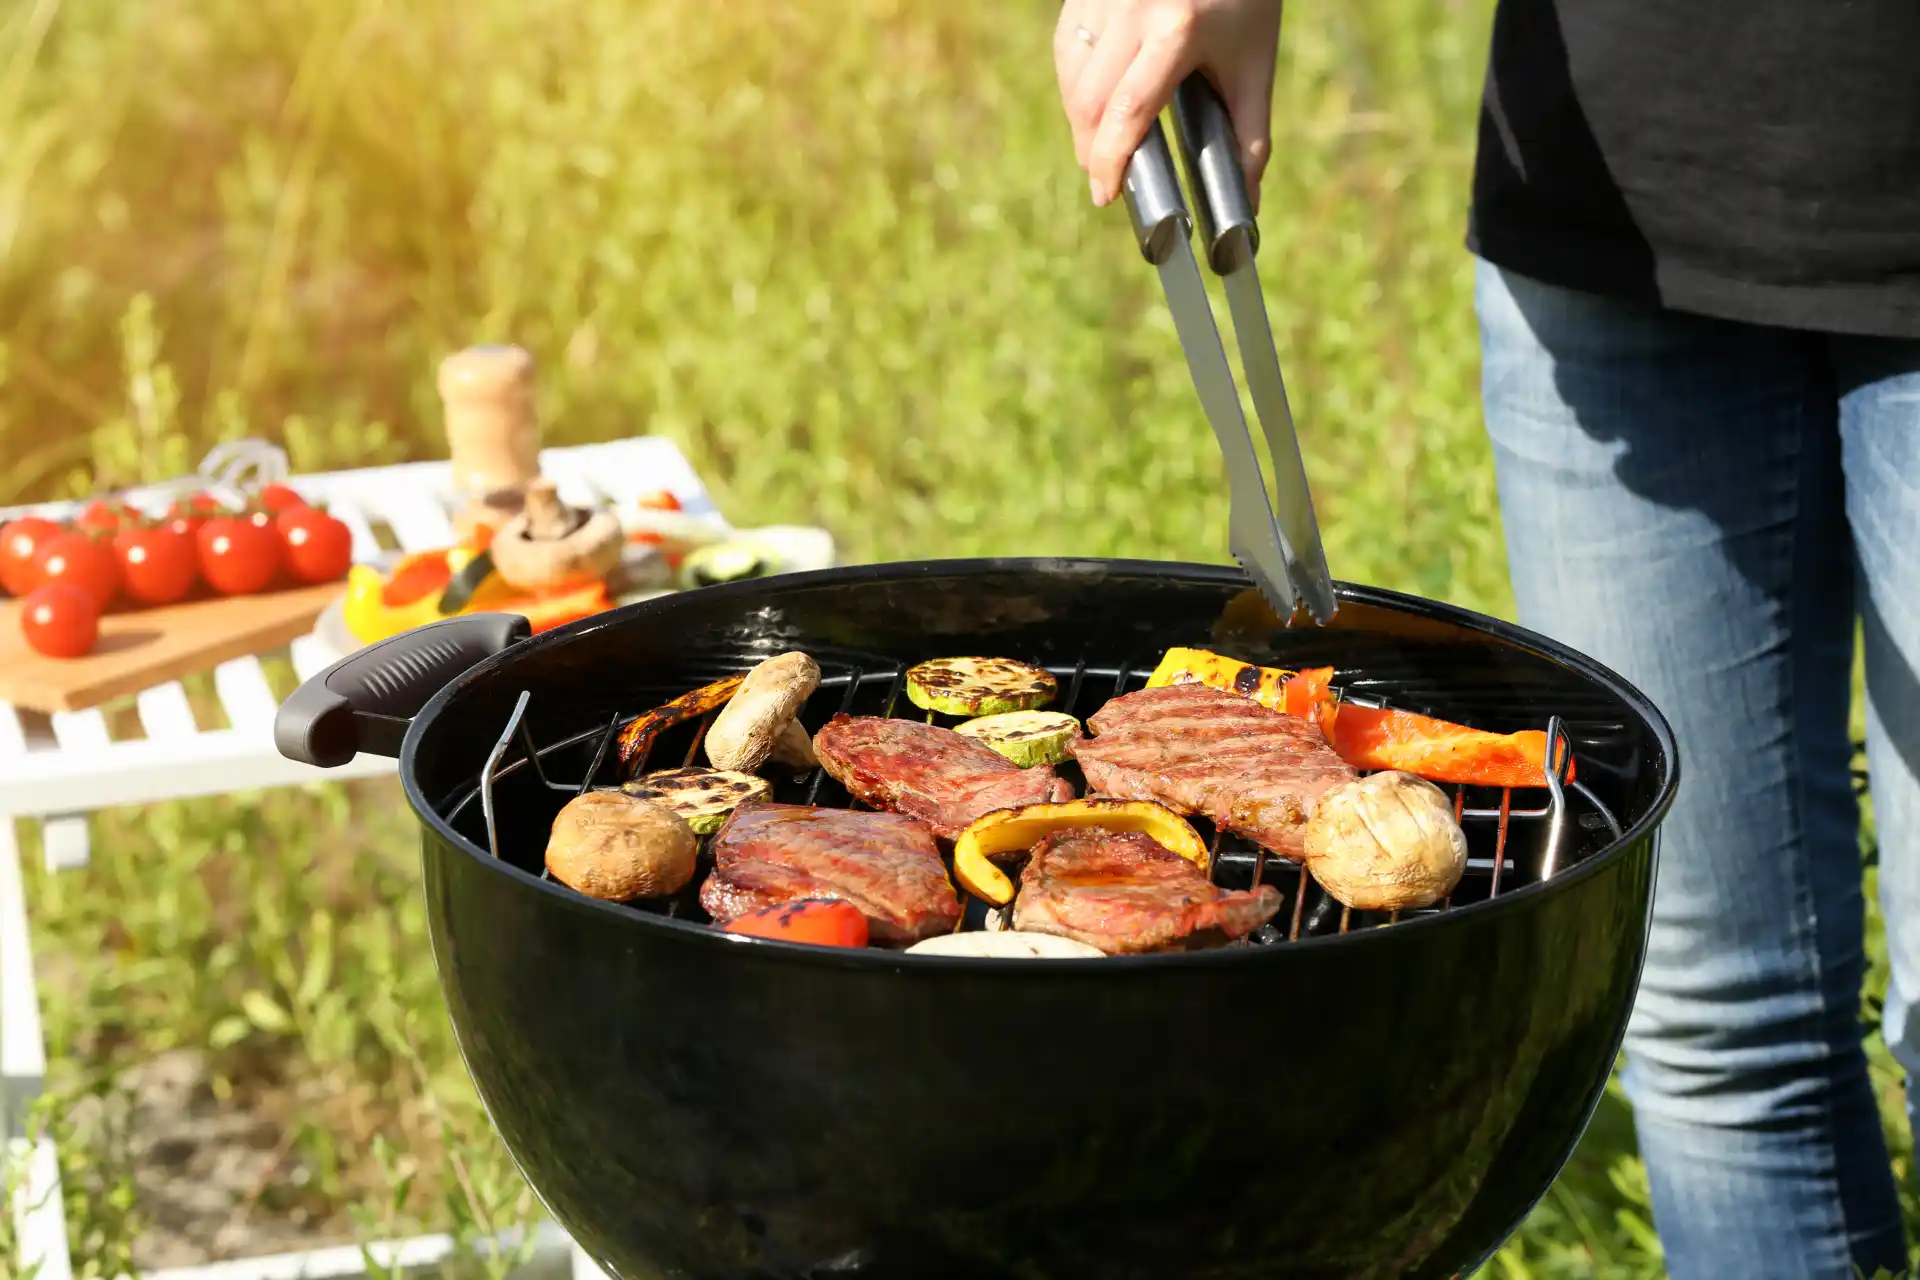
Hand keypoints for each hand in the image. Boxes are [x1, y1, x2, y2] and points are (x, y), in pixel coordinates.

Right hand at [1053, 0, 1283, 209]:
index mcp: (1177, 29)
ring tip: (1103, 142)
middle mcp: (1132, 8)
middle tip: (1105, 178)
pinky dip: (1076, 83)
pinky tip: (1096, 100)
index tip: (1105, 194)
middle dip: (1090, 149)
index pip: (1128, 110)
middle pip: (1088, 100)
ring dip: (1081, 119)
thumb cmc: (1245, 1)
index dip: (1109, 160)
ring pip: (1071, 76)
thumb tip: (1247, 206)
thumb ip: (1251, 138)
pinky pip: (1068, 47)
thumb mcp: (1254, 65)